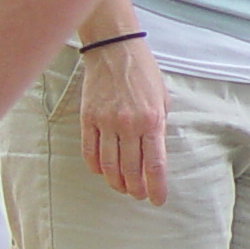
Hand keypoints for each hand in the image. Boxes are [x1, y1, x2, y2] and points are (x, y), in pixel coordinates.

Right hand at [80, 38, 168, 204]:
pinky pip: (90, 151)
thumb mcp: (162, 99)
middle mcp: (129, 125)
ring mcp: (106, 123)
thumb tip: (154, 153)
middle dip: (137, 189)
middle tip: (139, 195)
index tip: (158, 200)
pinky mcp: (88, 118)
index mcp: (152, 120)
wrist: (114, 49)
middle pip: (131, 170)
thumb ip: (159, 126)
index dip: (157, 187)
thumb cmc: (143, 72)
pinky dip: (96, 167)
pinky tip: (102, 173)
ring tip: (123, 188)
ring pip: (109, 165)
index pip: (155, 164)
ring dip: (117, 182)